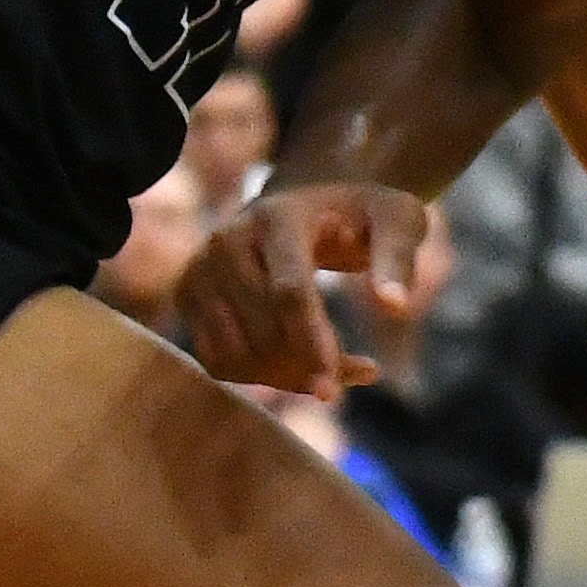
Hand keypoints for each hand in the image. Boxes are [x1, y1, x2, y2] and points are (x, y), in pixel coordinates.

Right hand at [180, 181, 424, 398]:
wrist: (310, 202)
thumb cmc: (360, 216)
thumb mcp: (397, 219)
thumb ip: (398, 256)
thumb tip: (394, 306)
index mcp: (278, 217)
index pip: (289, 292)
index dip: (313, 342)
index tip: (344, 384)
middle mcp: (227, 239)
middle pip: (262, 330)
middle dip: (310, 365)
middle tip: (362, 372)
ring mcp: (200, 268)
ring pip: (235, 353)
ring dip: (288, 377)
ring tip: (337, 368)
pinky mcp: (188, 295)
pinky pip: (219, 361)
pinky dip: (261, 377)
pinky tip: (301, 366)